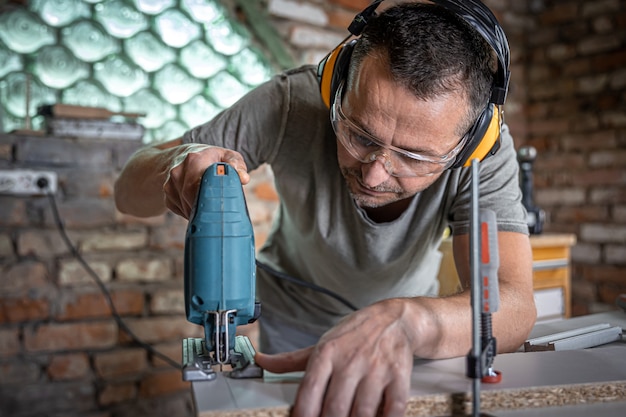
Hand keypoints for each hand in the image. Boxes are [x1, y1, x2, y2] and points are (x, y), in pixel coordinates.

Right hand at [163, 144, 248, 217]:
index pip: (203, 184)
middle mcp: (178, 172)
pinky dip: (192, 212)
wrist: (182, 156)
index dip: (214, 197)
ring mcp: (170, 185)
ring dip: (201, 212)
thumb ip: (237, 164)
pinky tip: (200, 206)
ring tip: (214, 209)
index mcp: (194, 160)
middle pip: (194, 199)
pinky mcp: (167, 196)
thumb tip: (244, 179)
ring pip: (187, 208)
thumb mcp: (226, 155)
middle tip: (223, 214)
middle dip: (209, 209)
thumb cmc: (210, 159)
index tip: (224, 206)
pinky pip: (182, 211)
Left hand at [256, 299, 415, 416]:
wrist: (394, 319)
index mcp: (327, 354)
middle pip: (335, 408)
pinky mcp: (399, 376)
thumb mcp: (322, 343)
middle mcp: (350, 361)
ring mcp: (376, 369)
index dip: (303, 414)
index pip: (309, 391)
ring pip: (362, 413)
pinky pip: (393, 409)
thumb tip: (262, 362)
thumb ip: (292, 360)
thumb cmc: (354, 334)